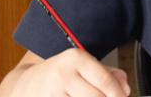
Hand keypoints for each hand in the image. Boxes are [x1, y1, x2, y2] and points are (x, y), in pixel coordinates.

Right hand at [9, 49, 128, 96]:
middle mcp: (62, 74)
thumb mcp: (85, 67)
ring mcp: (52, 92)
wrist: (25, 85)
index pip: (104, 80)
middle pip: (97, 96)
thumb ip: (109, 75)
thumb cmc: (60, 76)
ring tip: (85, 96)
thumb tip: (125, 90)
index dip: (118, 94)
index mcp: (75, 58)